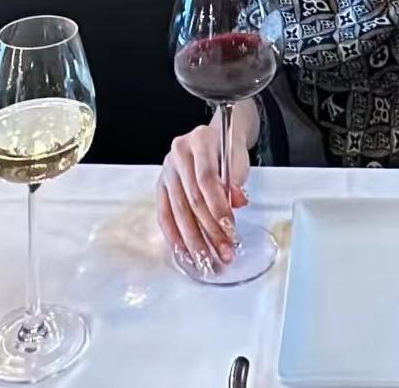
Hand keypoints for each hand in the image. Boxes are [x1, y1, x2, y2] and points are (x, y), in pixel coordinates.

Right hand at [157, 112, 251, 271]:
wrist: (213, 139)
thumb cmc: (227, 150)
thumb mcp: (238, 158)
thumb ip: (238, 178)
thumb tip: (236, 202)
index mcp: (200, 140)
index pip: (206, 178)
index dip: (218, 206)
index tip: (230, 230)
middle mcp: (178, 153)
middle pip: (192, 198)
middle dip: (209, 230)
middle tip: (223, 252)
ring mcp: (167, 169)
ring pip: (178, 210)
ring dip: (193, 239)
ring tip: (206, 260)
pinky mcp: (160, 185)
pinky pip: (164, 213)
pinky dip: (174, 234)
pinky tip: (184, 251)